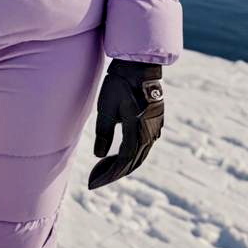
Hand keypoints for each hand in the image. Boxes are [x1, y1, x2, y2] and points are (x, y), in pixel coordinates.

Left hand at [88, 58, 163, 188]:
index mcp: (138, 131)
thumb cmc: (120, 83)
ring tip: (103, 168)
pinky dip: (129, 153)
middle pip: (132, 162)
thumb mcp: (107, 107)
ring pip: (139, 155)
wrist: (139, 64)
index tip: (92, 183)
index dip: (108, 175)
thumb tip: (98, 156)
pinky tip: (118, 152)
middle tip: (95, 179)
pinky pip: (143, 145)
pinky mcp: (155, 121)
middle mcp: (150, 133)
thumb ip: (104, 133)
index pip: (123, 162)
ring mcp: (155, 127)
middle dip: (113, 173)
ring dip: (122, 164)